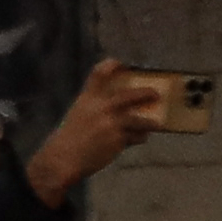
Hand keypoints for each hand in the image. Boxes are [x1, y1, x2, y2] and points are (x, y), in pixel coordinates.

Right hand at [24, 58, 168, 206]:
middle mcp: (100, 107)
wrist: (63, 157)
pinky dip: (140, 137)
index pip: (98, 74)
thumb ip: (97, 108)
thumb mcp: (80, 114)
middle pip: (129, 95)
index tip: (120, 63)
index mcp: (87, 99)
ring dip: (151, 122)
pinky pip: (137, 136)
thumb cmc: (71, 137)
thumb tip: (122, 108)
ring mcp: (111, 122)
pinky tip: (140, 138)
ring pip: (140, 119)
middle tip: (156, 94)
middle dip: (146, 93)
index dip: (110, 65)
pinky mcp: (118, 138)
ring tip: (157, 123)